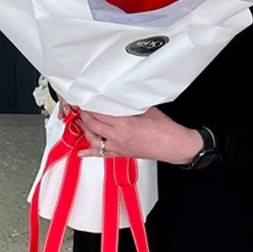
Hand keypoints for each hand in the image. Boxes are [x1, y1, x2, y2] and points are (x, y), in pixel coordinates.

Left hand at [75, 107, 202, 165]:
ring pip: (94, 140)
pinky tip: (82, 152)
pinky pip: (101, 154)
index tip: (84, 101)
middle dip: (83, 116)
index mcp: (124, 124)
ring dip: (84, 130)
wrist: (173, 145)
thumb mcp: (145, 109)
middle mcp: (118, 137)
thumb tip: (119, 97)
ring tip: (79, 122)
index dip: (89, 107)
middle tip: (79, 108)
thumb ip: (129, 104)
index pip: (99, 114)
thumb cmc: (164, 129)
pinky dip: (90, 152)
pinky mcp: (121, 154)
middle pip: (93, 126)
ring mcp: (119, 147)